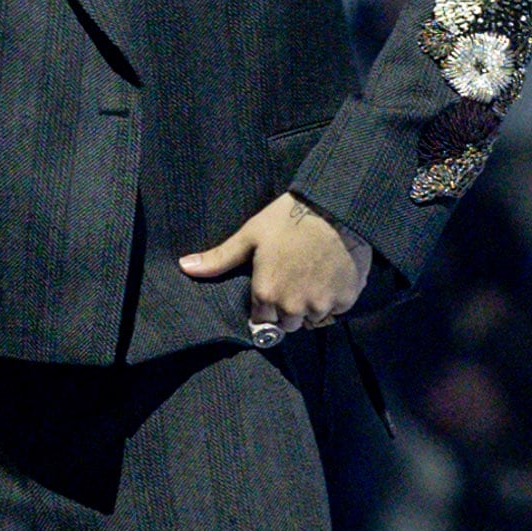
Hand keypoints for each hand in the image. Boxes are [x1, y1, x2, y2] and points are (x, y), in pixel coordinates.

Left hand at [178, 192, 368, 341]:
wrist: (335, 207)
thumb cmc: (288, 218)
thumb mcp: (250, 235)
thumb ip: (219, 258)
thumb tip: (184, 267)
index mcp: (267, 295)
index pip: (262, 322)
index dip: (265, 305)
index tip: (272, 287)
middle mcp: (294, 307)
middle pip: (288, 323)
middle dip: (287, 308)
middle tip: (293, 278)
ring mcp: (322, 305)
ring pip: (313, 318)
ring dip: (311, 304)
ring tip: (312, 275)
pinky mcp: (347, 299)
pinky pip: (337, 309)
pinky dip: (335, 297)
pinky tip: (331, 274)